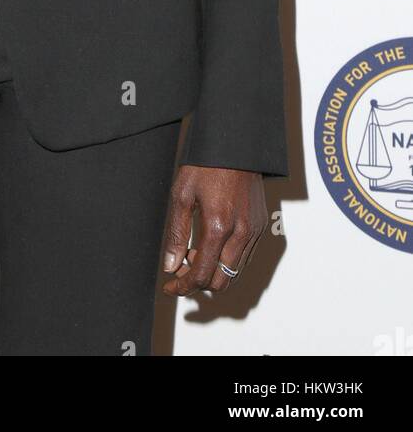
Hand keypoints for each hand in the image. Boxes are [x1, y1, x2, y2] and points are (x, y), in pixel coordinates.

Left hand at [161, 164, 267, 295]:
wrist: (236, 145)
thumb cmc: (206, 165)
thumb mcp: (182, 194)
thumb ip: (177, 234)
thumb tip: (171, 265)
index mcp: (218, 226)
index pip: (202, 274)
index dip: (183, 287)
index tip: (170, 286)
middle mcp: (241, 233)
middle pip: (221, 281)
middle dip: (198, 283)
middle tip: (180, 271)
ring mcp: (255, 231)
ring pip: (235, 273)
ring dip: (213, 273)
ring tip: (193, 255)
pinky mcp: (261, 226)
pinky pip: (245, 258)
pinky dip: (227, 262)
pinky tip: (211, 247)